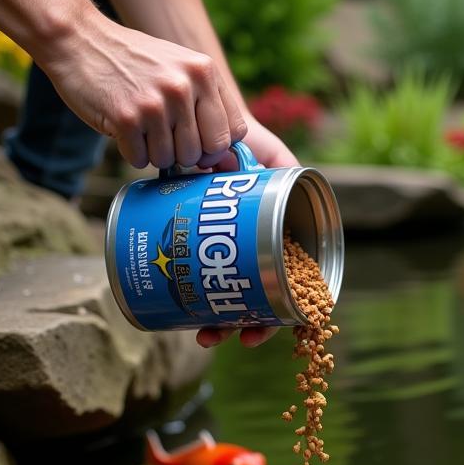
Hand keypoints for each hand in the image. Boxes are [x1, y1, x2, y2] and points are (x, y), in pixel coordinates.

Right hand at [40, 15, 246, 169]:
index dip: (218, 148)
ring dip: (154, 153)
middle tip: (163, 135)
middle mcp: (183, 86)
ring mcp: (155, 103)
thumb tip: (227, 156)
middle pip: (201, 152)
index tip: (202, 146)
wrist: (78, 38)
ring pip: (170, 160)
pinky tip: (123, 129)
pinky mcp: (126, 118)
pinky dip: (131, 152)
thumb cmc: (134, 61)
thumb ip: (206, 101)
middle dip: (183, 154)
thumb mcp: (181, 67)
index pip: (233, 133)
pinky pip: (140, 159)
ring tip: (141, 127)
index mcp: (204, 72)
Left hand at [196, 118, 299, 347]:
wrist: (212, 128)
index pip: (285, 293)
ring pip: (227, 301)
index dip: (273, 319)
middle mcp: (257, 257)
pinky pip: (192, 280)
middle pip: (254, 305)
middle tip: (216, 336)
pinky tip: (178, 318)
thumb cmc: (250, 143)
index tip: (254, 334)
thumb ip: (285, 171)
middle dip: (237, 327)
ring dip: (216, 325)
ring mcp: (226, 254)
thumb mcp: (275, 158)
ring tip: (201, 336)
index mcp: (281, 246)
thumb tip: (277, 187)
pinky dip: (188, 300)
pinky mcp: (194, 247)